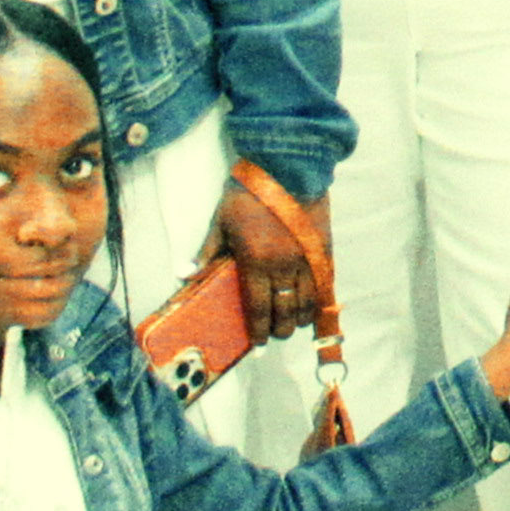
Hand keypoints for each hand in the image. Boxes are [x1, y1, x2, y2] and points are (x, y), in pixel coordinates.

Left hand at [197, 180, 329, 344]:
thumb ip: (206, 252)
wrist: (290, 166)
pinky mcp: (325, 249)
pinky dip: (318, 301)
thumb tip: (184, 275)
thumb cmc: (250, 192)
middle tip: (272, 336)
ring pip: (307, 303)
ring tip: (290, 325)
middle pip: (284, 312)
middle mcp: (284, 266)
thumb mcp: (220, 221)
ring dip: (298, 319)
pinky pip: (324, 285)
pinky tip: (312, 308)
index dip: (257, 331)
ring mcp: (308, 259)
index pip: (257, 308)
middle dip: (278, 330)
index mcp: (255, 262)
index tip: (256, 345)